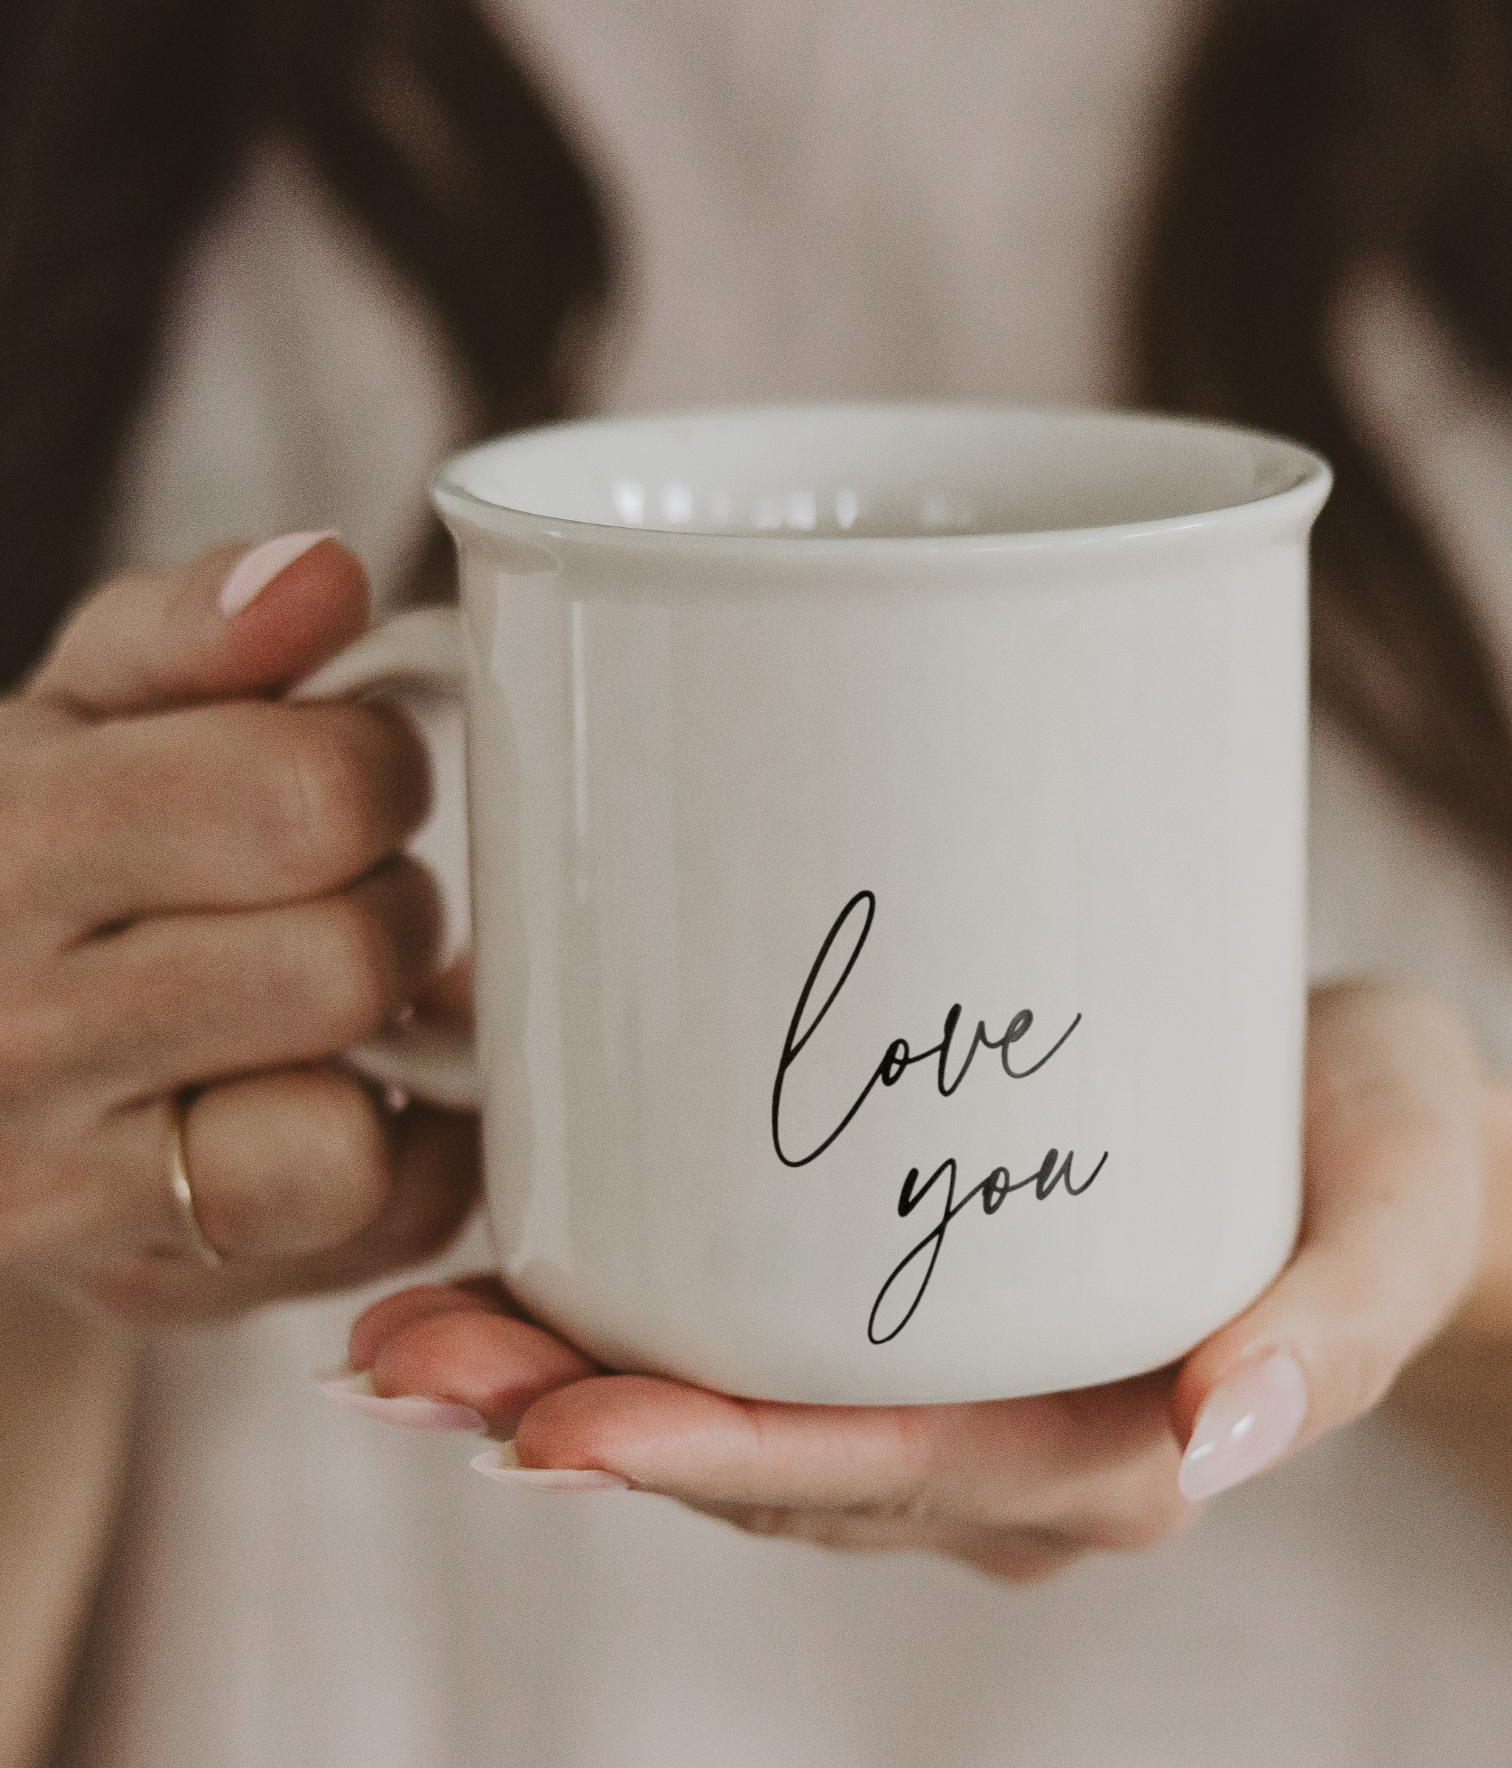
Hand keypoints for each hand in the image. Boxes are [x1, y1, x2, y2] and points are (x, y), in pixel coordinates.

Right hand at [0, 538, 478, 1317]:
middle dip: (383, 902)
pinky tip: (350, 1089)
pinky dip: (410, 1153)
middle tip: (338, 889)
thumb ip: (193, 627)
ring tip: (332, 994)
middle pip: (344, 959)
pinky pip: (378, 1226)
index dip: (375, 768)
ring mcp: (68, 1198)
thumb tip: (322, 573)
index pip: (300, 795)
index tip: (350, 774)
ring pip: (341, 1138)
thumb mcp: (83, 711)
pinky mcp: (162, 1289)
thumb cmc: (46, 856)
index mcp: (3, 846)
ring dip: (382, 1044)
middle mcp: (7, 1037)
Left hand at [342, 982, 1484, 1578]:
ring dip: (568, 1385)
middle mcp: (1008, 1455)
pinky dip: (630, 1328)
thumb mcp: (1401, 1213)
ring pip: (740, 1424)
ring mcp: (954, 1399)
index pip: (892, 1477)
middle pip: (776, 1466)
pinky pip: (759, 1355)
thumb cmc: (1387, 1159)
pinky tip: (518, 1272)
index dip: (722, 1461)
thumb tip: (1226, 1431)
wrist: (1368, 1127)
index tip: (559, 1426)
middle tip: (407, 1359)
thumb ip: (1338, 1322)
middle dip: (584, 1423)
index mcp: (1115, 1455)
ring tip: (403, 1332)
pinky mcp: (917, 1318)